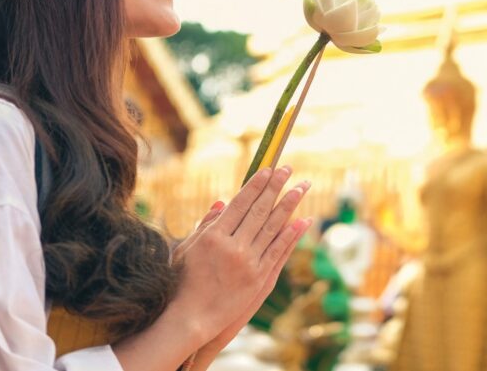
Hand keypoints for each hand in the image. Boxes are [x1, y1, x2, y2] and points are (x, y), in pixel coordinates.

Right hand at [169, 166, 310, 351]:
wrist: (191, 318)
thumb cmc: (183, 281)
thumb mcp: (187, 248)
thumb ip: (206, 224)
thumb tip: (223, 202)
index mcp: (213, 236)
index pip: (240, 203)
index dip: (255, 185)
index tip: (267, 169)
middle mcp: (233, 247)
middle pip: (259, 210)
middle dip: (275, 187)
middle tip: (288, 169)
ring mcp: (248, 263)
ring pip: (272, 228)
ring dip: (288, 205)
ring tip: (301, 188)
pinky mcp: (258, 279)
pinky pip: (278, 251)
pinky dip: (292, 235)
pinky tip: (302, 220)